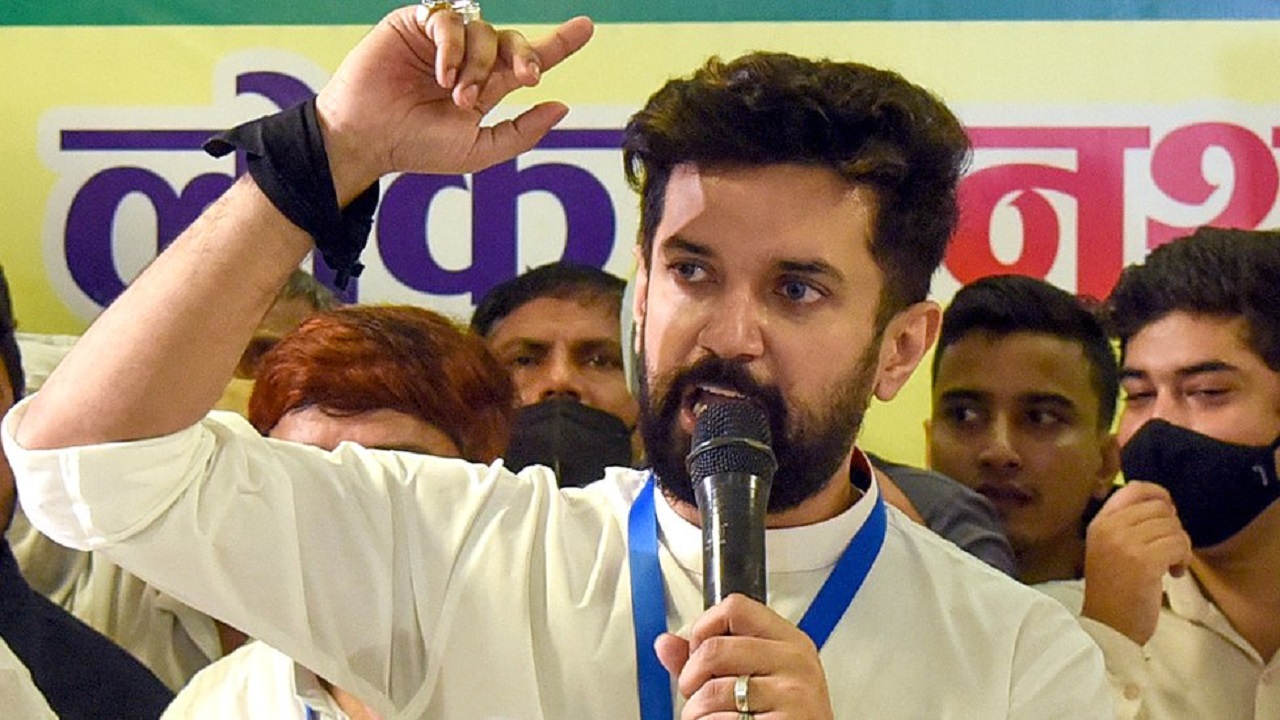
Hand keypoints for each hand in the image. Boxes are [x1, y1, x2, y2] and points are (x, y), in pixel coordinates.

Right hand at [315, 4, 593, 199]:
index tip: (586, 27)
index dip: (559, 42)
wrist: (369, 138)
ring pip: (484, 31)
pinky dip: (454, 48)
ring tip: (457, 94)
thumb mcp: (479, 150)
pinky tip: (443, 74)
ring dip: (479, 64)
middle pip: (513, 40)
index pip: (528, 58)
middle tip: (526, 77)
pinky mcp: (415, 23)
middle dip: (527, 55)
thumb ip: (522, 132)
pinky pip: (449, 20)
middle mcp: (470, 59)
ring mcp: (443, 40)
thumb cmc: (418, 147)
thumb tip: (561, 105)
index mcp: (487, 85)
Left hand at [655, 594, 833, 719]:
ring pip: (710, 692)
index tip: (700, 651)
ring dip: (697, 712)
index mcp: (789, 641)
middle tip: (699, 694)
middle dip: (691, 678)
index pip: (735, 608)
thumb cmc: (783, 717)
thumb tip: (665, 644)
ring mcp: (791, 693)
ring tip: (714, 717)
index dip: (705, 627)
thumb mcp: (754, 679)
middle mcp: (795, 662)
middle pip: (714, 648)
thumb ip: (707, 661)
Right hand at [1081, 481, 1191, 644]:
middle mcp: (1110, 527)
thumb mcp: (1108, 548)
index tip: (1168, 512)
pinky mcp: (1145, 562)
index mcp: (1100, 522)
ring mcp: (1126, 544)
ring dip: (1180, 547)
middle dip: (1173, 528)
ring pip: (1174, 527)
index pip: (1134, 489)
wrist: (1108, 626)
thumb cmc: (1112, 590)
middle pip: (1161, 508)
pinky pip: (1179, 545)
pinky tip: (1172, 574)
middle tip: (1168, 551)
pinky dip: (1183, 559)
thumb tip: (1164, 507)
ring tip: (1169, 565)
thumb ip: (1127, 525)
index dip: (1158, 494)